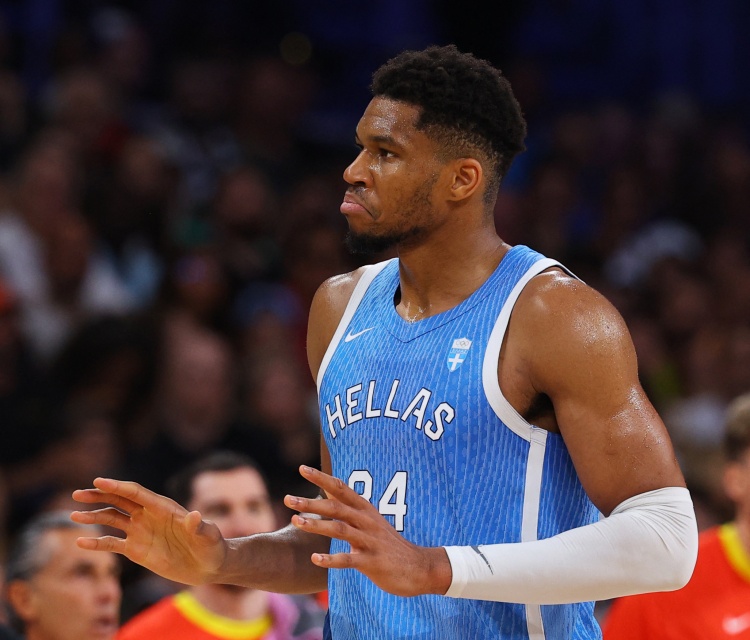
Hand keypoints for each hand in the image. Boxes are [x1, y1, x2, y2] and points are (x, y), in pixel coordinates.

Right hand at [71, 478, 226, 585]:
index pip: (136, 493)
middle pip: (119, 501)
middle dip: (99, 495)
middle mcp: (149, 516)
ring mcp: (141, 531)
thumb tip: (194, 516)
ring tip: (72, 515)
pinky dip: (97, 543)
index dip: (118, 487)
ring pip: (112, 519)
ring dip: (94, 516)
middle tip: (77, 493)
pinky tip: (80, 542)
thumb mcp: (207, 536)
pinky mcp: (137, 550)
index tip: (99, 481)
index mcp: (163, 508)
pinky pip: (113, 543)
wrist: (209, 566)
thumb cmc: (211, 546)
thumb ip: (199, 526)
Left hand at [285, 466, 451, 597]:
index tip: (301, 468)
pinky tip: (315, 559)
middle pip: (336, 507)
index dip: (321, 478)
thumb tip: (328, 490)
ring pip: (340, 530)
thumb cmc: (388, 544)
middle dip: (311, 502)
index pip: (340, 488)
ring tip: (296, 522)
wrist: (419, 567)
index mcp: (365, 509)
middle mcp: (366, 521)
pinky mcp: (372, 562)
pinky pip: (349, 559)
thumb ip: (349, 507)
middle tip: (288, 499)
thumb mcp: (371, 521)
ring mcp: (370, 541)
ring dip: (317, 525)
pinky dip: (332, 559)